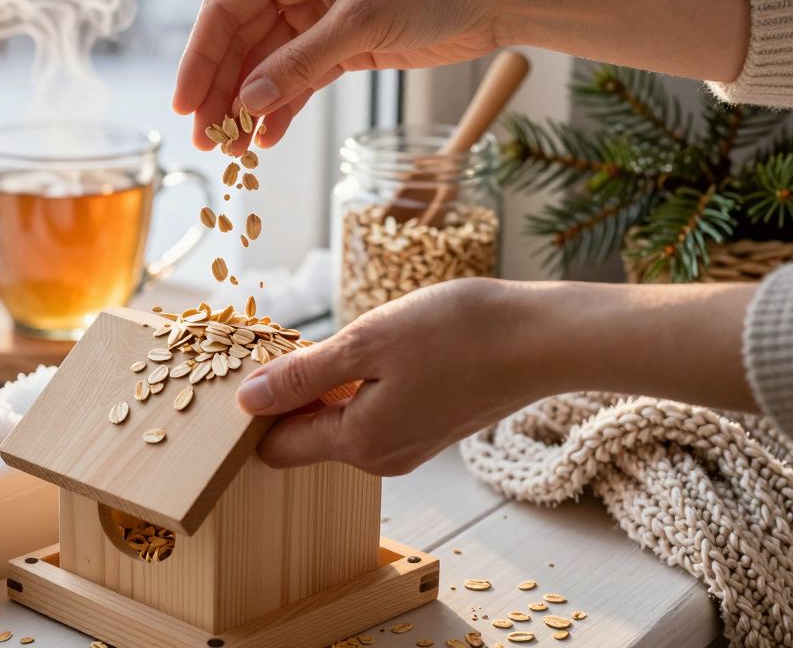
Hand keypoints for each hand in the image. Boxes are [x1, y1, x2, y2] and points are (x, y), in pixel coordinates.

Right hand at [173, 0, 507, 149]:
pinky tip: (266, 140)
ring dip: (248, 109)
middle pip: (240, 45)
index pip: (225, 12)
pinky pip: (297, 82)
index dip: (199, 60)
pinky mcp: (342, 47)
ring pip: (266, 69)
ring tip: (233, 151)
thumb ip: (298, 66)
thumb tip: (247, 104)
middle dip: (221, 94)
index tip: (183, 105)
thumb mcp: (358, 25)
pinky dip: (281, 111)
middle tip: (206, 141)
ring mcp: (318, 18)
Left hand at [237, 278, 543, 474]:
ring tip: (345, 339)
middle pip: (307, 435)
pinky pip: (373, 413)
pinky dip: (362, 385)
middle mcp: (380, 458)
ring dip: (328, 385)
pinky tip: (379, 348)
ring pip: (341, 421)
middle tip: (297, 338)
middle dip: (292, 393)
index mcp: (358, 443)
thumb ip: (303, 376)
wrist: (544, 339)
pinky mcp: (429, 429)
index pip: (277, 447)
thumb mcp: (366, 343)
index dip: (258, 409)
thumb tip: (248, 400)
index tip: (257, 362)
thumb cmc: (458, 333)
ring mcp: (408, 447)